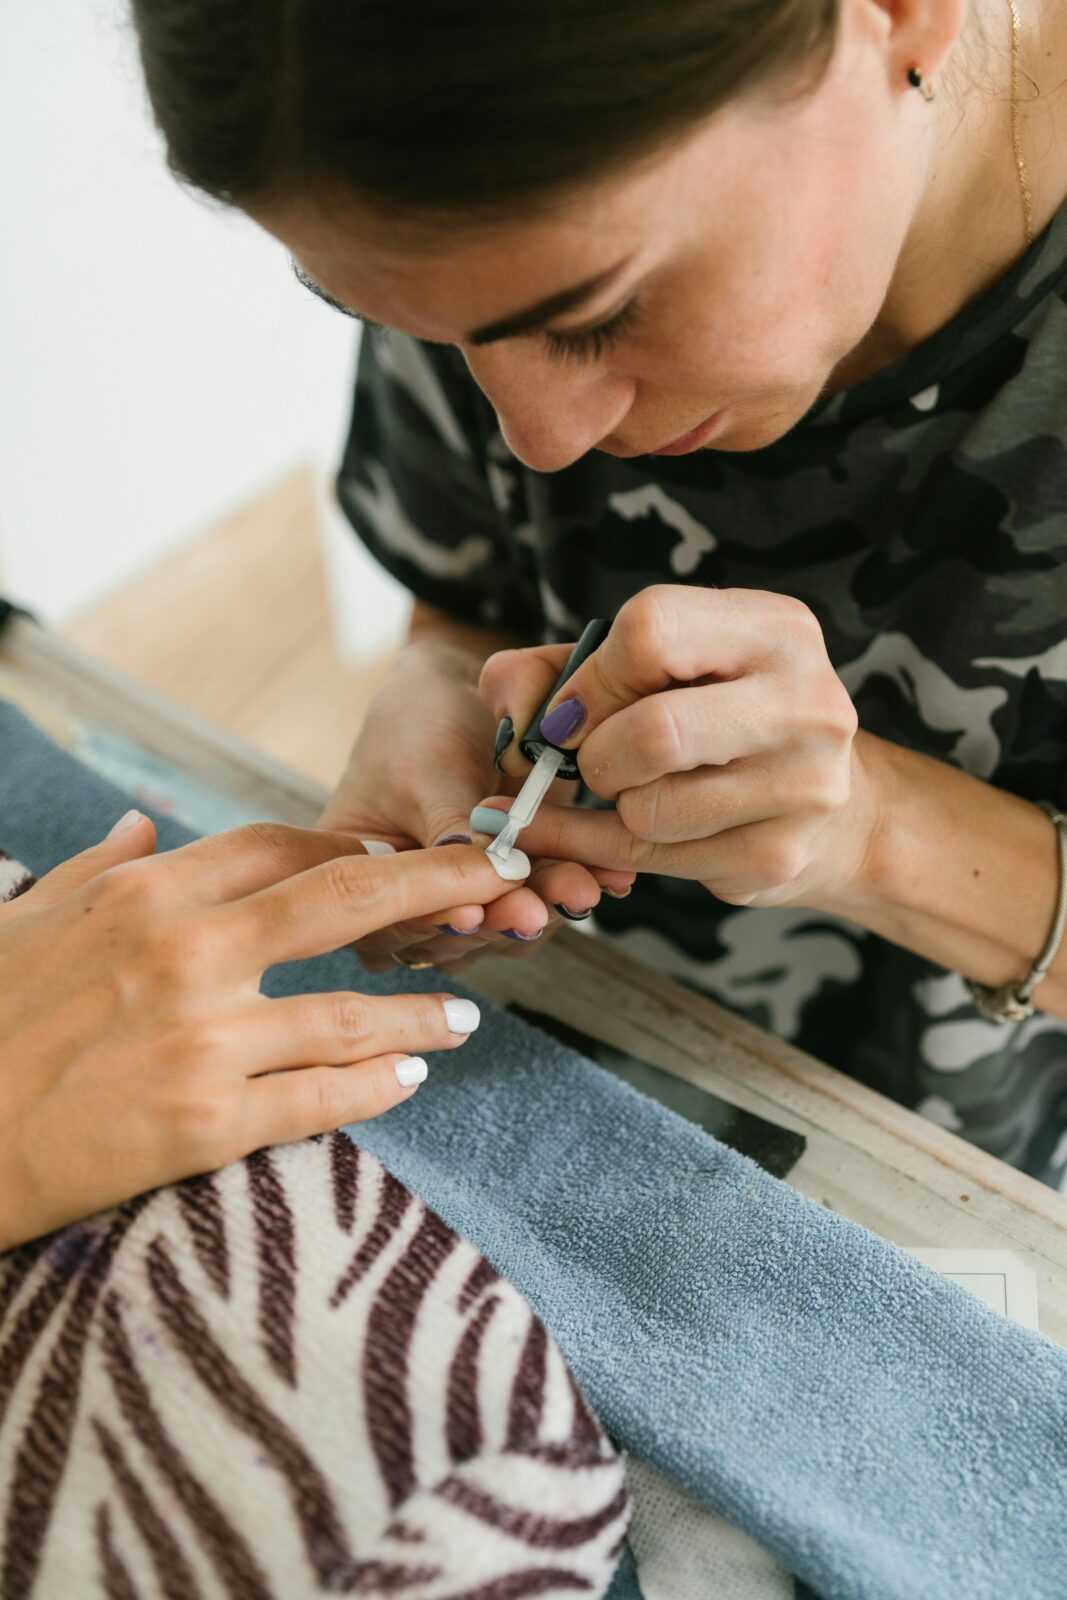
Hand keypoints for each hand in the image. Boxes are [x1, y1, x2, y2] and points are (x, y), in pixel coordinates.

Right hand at [0, 813, 517, 1246]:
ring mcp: (205, 1039)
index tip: (395, 852)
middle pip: (347, 898)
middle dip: (437, 881)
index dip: (349, 845)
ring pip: (353, 1011)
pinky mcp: (208, 1123)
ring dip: (421, 1008)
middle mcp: (188, 952)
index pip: (277, 844)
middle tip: (494, 879)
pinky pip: (324, 1098)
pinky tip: (409, 1077)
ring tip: (463, 1014)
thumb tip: (144, 825)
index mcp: (146, 895)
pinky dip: (378, 1083)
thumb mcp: (24, 921)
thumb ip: (97, 870)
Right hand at [318, 637, 632, 969]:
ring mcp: (457, 906)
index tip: (472, 910)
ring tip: (582, 884)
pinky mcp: (506, 895)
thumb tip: (480, 887)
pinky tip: (604, 875)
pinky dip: (570, 888)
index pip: (391, 920)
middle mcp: (401, 909)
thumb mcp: (425, 772)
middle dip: (502, 918)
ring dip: (547, 907)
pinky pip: (539, 905)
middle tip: (540, 905)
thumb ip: (452, 834)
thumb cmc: (417, 725)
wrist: (461, 698)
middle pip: (452, 938)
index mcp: (354, 883)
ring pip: (503, 931)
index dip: (432, 920)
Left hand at [479, 585, 873, 909]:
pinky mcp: (777, 856)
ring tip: (632, 788)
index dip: (590, 678)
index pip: (651, 632)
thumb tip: (512, 717)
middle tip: (592, 760)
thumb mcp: (650, 667)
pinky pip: (651, 858)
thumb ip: (556, 669)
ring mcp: (802, 786)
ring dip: (612, 804)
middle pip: (654, 731)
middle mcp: (806, 701)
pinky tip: (593, 833)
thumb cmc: (711, 715)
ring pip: (648, 807)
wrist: (828, 806)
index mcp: (774, 628)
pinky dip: (597, 847)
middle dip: (595, 754)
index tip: (574, 710)